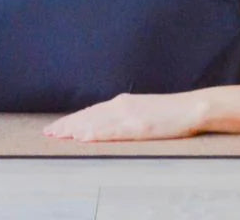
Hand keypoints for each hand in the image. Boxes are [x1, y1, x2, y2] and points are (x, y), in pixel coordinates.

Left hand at [42, 91, 201, 142]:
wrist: (192, 107)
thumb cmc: (171, 112)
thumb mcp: (144, 111)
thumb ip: (126, 116)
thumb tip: (108, 124)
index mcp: (124, 103)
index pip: (91, 111)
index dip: (72, 119)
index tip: (56, 127)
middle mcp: (122, 106)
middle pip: (88, 116)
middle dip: (67, 125)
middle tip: (47, 133)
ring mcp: (130, 116)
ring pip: (95, 122)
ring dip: (74, 128)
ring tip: (57, 135)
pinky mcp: (138, 126)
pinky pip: (113, 131)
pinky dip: (96, 133)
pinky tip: (83, 137)